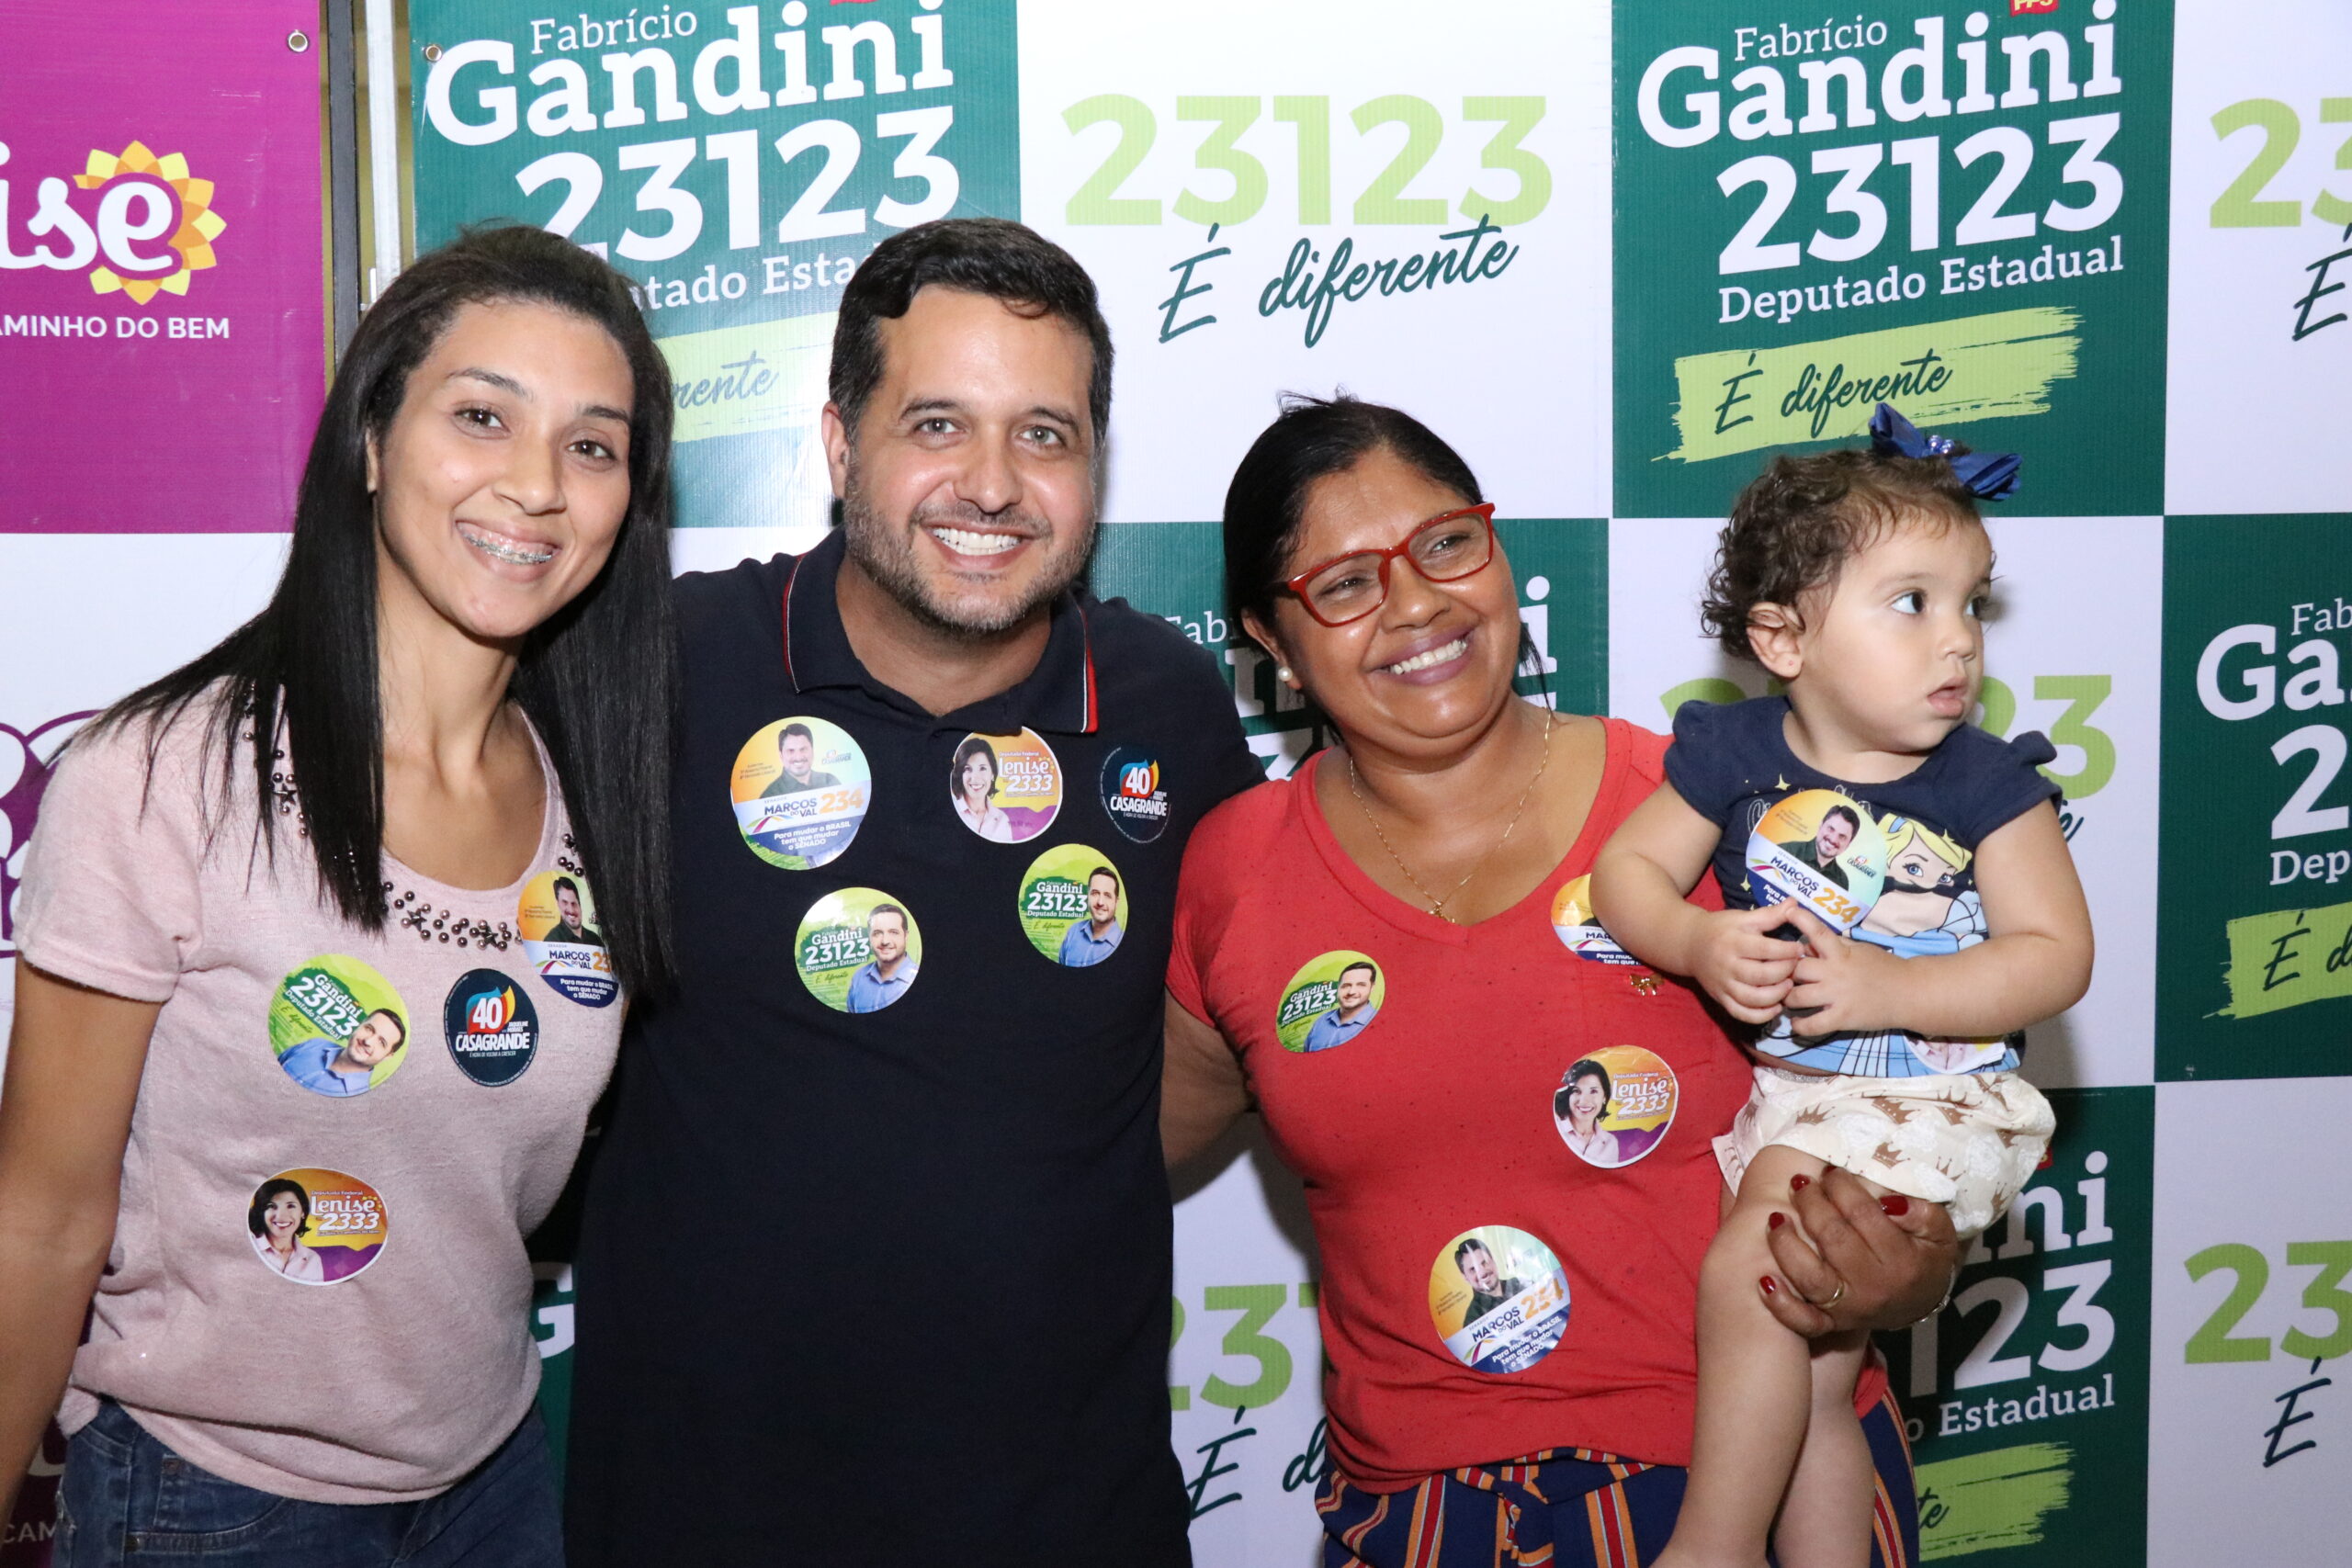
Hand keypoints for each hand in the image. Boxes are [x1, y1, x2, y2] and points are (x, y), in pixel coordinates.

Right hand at [1687, 905, 1801, 1023]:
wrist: (1689, 944)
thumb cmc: (1721, 928)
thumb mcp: (1742, 917)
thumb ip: (1769, 914)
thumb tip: (1794, 903)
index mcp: (1733, 942)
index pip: (1765, 950)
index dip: (1787, 951)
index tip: (1799, 948)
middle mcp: (1727, 966)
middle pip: (1761, 976)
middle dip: (1784, 973)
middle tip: (1797, 967)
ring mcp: (1723, 985)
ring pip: (1752, 999)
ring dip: (1776, 996)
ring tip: (1788, 986)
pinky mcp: (1721, 999)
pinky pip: (1741, 1014)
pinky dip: (1761, 1016)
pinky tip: (1776, 1007)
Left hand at [1761, 1166, 1957, 1335]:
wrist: (1919, 1302)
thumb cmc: (1924, 1257)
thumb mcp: (1939, 1232)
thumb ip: (1923, 1213)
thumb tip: (1890, 1201)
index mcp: (1900, 1260)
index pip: (1862, 1215)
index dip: (1842, 1187)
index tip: (1831, 1172)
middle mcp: (1871, 1287)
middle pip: (1831, 1239)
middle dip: (1811, 1204)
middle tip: (1800, 1182)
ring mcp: (1848, 1308)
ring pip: (1809, 1278)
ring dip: (1786, 1245)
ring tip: (1776, 1217)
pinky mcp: (1830, 1323)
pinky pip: (1802, 1320)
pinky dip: (1780, 1303)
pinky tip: (1764, 1279)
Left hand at [1778, 905, 1904, 1036]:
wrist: (1910, 994)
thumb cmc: (1884, 968)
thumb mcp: (1860, 949)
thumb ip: (1834, 945)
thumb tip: (1806, 942)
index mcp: (1841, 953)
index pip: (1818, 932)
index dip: (1802, 921)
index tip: (1788, 912)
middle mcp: (1836, 973)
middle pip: (1796, 969)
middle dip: (1785, 972)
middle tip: (1782, 976)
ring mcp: (1837, 997)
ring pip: (1796, 997)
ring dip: (1788, 998)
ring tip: (1787, 998)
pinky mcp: (1841, 1019)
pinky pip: (1812, 1025)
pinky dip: (1799, 1026)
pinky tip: (1797, 1022)